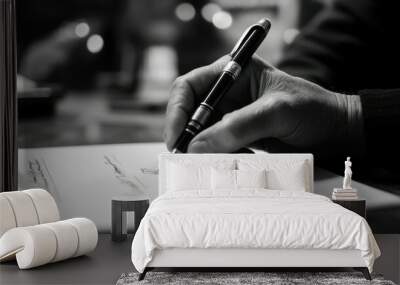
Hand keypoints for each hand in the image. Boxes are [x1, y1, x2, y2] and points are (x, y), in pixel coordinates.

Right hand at [164, 55, 363, 155]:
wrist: (335, 130)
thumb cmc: (312, 109)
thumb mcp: (276, 112)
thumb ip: (238, 126)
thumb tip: (197, 146)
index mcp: (232, 73)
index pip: (189, 87)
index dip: (177, 111)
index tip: (176, 138)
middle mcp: (227, 93)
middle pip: (190, 113)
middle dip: (186, 135)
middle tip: (186, 159)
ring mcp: (231, 116)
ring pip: (202, 133)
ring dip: (201, 150)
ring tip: (210, 164)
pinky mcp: (238, 135)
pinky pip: (217, 147)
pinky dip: (217, 158)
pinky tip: (231, 164)